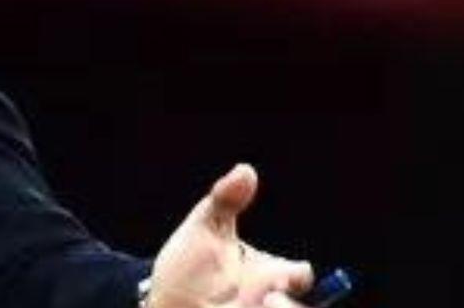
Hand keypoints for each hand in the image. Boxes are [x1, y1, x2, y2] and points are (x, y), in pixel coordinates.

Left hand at [146, 164, 314, 307]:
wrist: (162, 305)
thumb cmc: (188, 268)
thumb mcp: (202, 231)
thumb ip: (225, 199)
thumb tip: (246, 169)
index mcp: (274, 277)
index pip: (301, 276)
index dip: (293, 277)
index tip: (275, 278)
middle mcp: (275, 304)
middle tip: (266, 300)